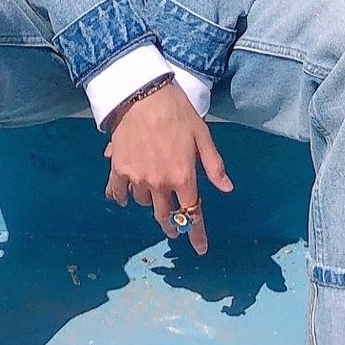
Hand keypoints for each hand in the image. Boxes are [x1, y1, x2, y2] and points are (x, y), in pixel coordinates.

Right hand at [103, 81, 232, 254]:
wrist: (142, 94)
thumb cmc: (177, 111)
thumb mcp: (202, 135)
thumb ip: (214, 165)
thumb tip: (226, 188)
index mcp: (183, 176)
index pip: (192, 212)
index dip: (197, 234)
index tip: (200, 249)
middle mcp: (160, 182)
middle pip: (165, 215)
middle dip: (172, 225)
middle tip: (175, 229)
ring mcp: (137, 177)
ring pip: (143, 203)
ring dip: (150, 204)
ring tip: (153, 198)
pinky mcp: (119, 169)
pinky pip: (118, 192)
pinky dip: (121, 198)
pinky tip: (123, 198)